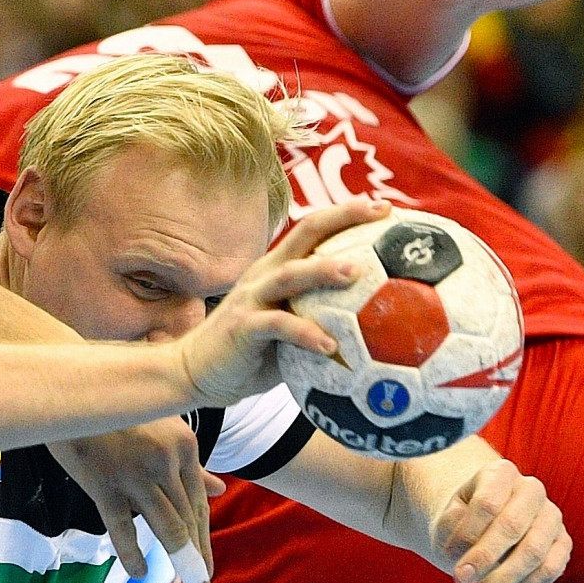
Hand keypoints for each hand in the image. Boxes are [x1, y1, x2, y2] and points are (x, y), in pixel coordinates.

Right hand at [48, 417, 226, 582]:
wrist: (69, 388)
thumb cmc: (114, 409)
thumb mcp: (159, 428)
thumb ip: (188, 462)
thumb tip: (220, 490)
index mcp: (184, 445)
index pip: (199, 502)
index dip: (204, 539)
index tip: (206, 568)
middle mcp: (167, 459)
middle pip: (189, 519)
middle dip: (198, 560)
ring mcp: (137, 472)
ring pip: (168, 526)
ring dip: (183, 563)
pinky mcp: (105, 482)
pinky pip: (123, 527)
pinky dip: (132, 554)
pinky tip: (138, 572)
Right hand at [178, 199, 391, 405]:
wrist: (196, 372)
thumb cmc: (251, 353)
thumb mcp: (290, 330)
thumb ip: (322, 319)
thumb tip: (377, 326)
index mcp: (278, 268)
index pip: (315, 230)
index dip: (348, 214)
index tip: (387, 209)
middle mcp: (265, 274)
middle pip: (305, 234)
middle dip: (343, 219)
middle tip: (381, 214)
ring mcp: (252, 298)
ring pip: (290, 274)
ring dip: (322, 270)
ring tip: (355, 272)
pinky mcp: (242, 326)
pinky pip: (277, 326)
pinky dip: (305, 334)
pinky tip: (330, 347)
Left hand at [431, 459, 570, 582]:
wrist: (481, 523)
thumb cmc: (460, 519)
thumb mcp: (448, 517)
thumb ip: (454, 526)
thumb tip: (469, 548)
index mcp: (501, 472)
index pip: (487, 502)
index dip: (468, 533)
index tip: (445, 554)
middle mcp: (532, 489)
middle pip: (511, 526)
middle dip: (484, 557)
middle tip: (460, 580)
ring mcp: (551, 516)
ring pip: (533, 551)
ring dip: (504, 579)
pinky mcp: (563, 543)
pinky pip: (550, 569)